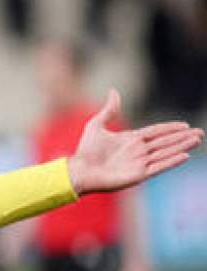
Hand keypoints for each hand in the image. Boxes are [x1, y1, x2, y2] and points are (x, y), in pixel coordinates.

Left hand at [68, 89, 203, 194]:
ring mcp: (139, 163)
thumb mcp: (96, 125)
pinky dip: (171, 161)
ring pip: (166, 152)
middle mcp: (138, 151)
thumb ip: (109, 110)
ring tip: (197, 139)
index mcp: (131, 139)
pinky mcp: (138, 175)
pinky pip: (159, 166)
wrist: (79, 170)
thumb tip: (113, 90)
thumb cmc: (85, 150)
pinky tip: (184, 155)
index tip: (185, 125)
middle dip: (182, 137)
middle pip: (165, 141)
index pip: (156, 132)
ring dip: (181, 146)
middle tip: (200, 133)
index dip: (170, 128)